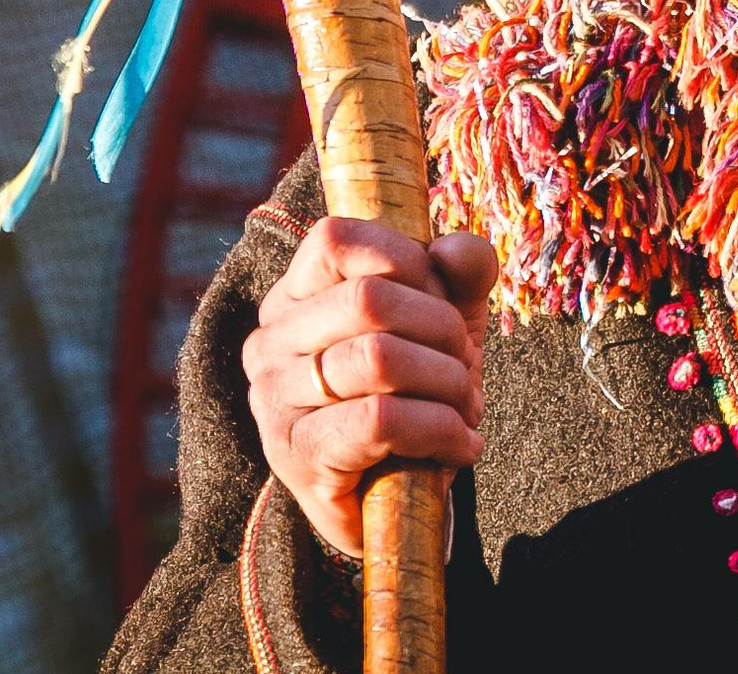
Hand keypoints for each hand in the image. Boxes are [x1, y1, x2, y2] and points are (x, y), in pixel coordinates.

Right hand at [242, 216, 496, 557]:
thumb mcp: (447, 318)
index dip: (409, 261)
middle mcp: (270, 341)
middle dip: (444, 330)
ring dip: (449, 384)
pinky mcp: (296, 455)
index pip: (337, 239)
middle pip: (370, 298)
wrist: (396, 500)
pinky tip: (461, 445)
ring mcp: (273, 399)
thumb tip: (456, 250)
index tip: (444, 303)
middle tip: (467, 367)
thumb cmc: (416, 392)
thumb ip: (461, 271)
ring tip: (467, 408)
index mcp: (295, 294)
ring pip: (379, 358)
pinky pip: (381, 422)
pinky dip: (440, 430)